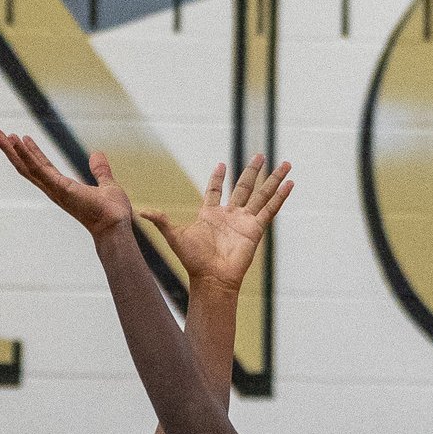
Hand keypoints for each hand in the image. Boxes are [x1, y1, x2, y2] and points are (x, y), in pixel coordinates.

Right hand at [0, 124, 135, 236]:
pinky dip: (26, 154)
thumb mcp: (106, 184)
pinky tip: (16, 141)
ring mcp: (53, 188)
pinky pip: (39, 169)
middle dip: (6, 148)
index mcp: (60, 186)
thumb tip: (97, 155)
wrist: (115, 225)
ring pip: (24, 165)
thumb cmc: (111, 212)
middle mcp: (52, 188)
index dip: (25, 150)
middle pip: (23, 165)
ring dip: (8, 148)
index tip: (14, 136)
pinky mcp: (59, 188)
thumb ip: (100, 170)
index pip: (37, 165)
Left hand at [141, 153, 291, 292]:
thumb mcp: (175, 236)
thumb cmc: (193, 260)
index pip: (214, 190)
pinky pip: (270, 209)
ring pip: (261, 194)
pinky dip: (281, 196)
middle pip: (244, 187)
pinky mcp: (256, 229)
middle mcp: (229, 215)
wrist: (212, 278)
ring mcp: (244, 221)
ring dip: (273, 179)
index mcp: (210, 214)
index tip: (221, 165)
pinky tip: (290, 184)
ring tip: (285, 163)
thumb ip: (162, 221)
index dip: (217, 178)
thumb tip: (142, 211)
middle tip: (260, 155)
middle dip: (252, 171)